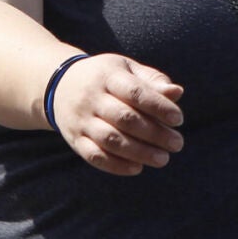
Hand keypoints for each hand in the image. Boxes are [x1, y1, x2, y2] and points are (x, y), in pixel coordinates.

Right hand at [51, 54, 184, 174]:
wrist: (59, 85)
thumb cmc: (107, 78)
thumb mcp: (128, 70)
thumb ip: (153, 81)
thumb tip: (177, 92)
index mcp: (108, 76)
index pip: (135, 92)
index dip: (158, 106)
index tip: (178, 119)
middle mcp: (91, 98)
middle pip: (124, 118)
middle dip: (154, 133)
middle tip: (177, 143)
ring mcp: (81, 120)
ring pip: (109, 139)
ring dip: (139, 152)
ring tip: (163, 159)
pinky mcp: (74, 139)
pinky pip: (93, 155)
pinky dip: (115, 165)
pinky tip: (137, 168)